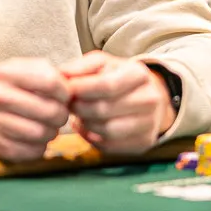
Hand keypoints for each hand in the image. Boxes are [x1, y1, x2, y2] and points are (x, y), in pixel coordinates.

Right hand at [0, 58, 70, 160]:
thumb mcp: (8, 70)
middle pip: (51, 111)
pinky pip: (30, 152)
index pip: (52, 82)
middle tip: (57, 115)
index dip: (65, 92)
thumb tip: (70, 85)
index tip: (63, 96)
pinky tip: (32, 140)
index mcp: (4, 72)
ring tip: (46, 128)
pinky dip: (38, 149)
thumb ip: (39, 70)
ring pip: (43, 134)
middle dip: (61, 116)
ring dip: (51, 134)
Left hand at [61, 51, 176, 154]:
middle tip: (69, 104)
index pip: (106, 85)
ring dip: (86, 124)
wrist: (146, 97)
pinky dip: (92, 138)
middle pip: (105, 110)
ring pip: (107, 130)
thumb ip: (81, 67)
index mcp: (139, 74)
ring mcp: (150, 123)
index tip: (67, 89)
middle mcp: (149, 99)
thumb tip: (60, 74)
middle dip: (80, 108)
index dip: (81, 89)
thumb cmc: (118, 78)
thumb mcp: (102, 64)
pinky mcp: (144, 143)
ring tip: (79, 115)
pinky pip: (110, 146)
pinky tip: (87, 127)